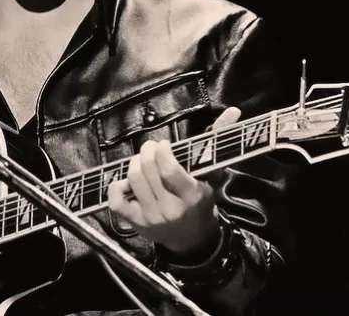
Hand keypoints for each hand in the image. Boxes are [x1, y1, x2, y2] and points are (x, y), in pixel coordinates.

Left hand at [107, 106, 241, 257]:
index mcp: (191, 196)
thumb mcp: (212, 176)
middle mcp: (170, 208)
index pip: (169, 170)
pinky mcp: (135, 224)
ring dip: (134, 163)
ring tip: (141, 161)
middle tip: (151, 147)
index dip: (163, 152)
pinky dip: (116, 186)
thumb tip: (233, 110)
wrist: (192, 239)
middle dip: (147, 151)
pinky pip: (116, 202)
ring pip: (133, 180)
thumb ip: (216, 143)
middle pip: (147, 171)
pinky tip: (126, 181)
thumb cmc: (201, 202)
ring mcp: (151, 217)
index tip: (165, 145)